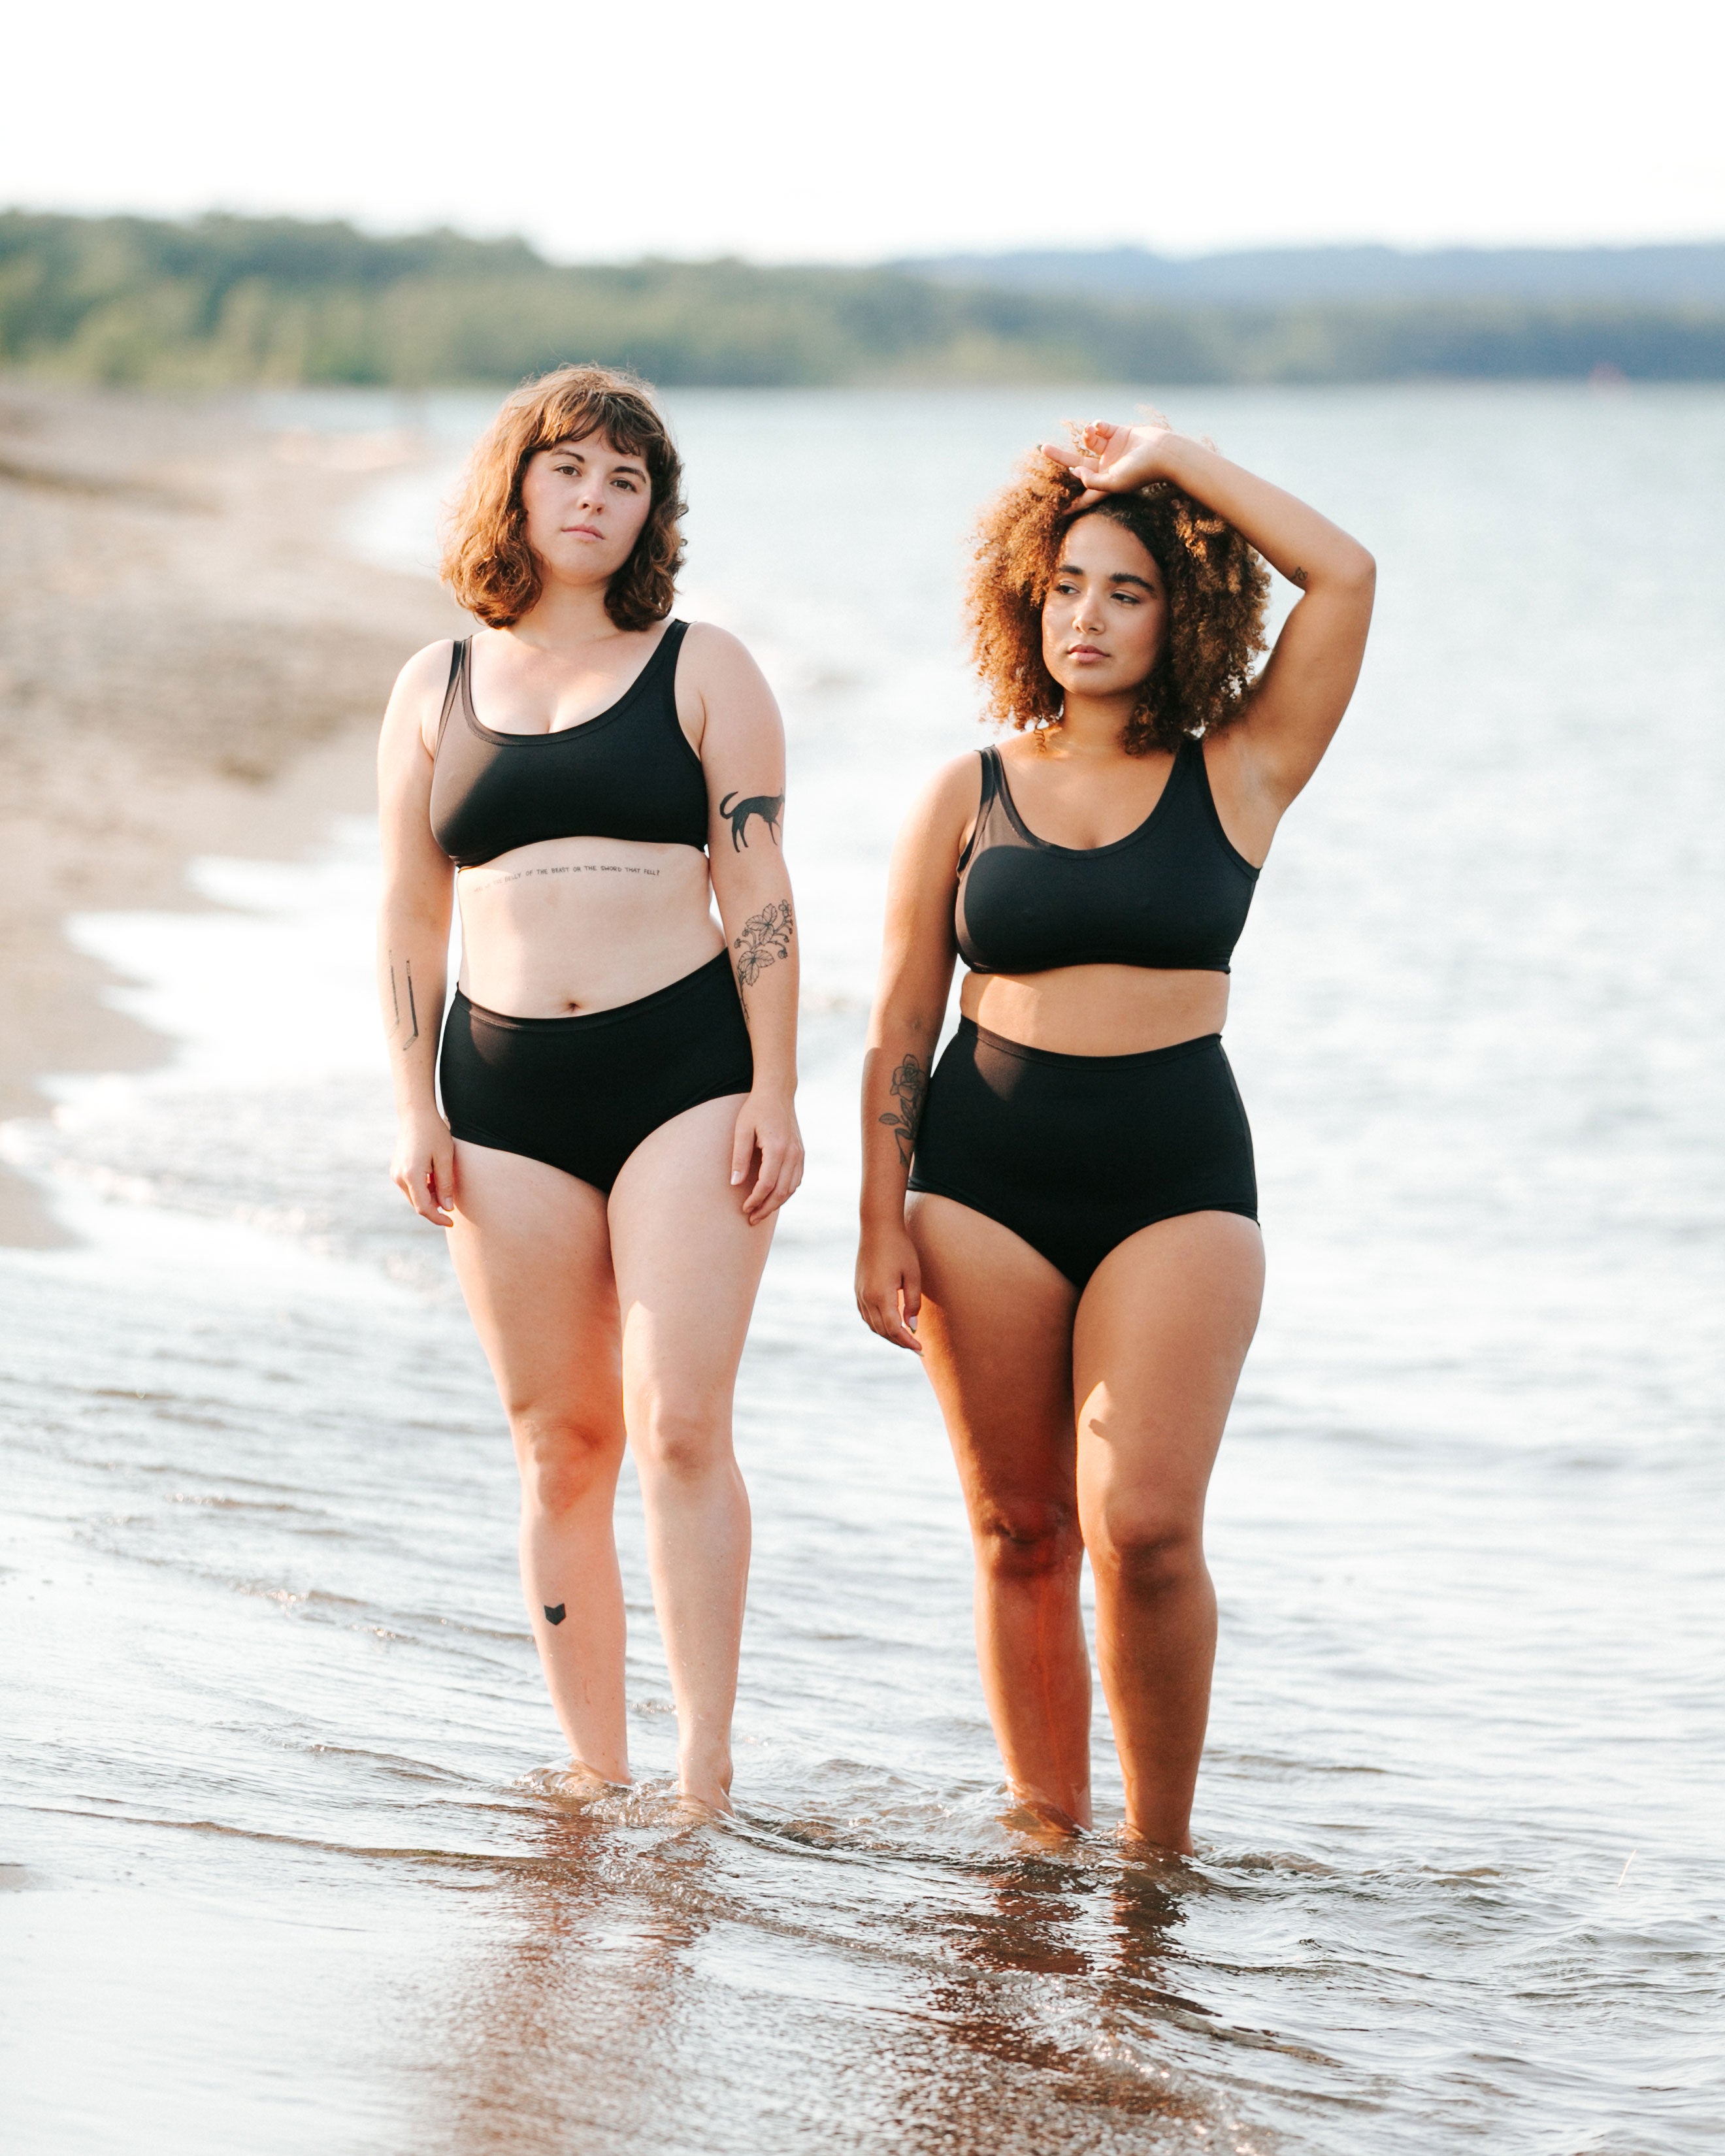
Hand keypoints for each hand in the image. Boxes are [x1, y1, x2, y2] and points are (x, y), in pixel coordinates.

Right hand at [391, 1113, 454, 1226]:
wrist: (416, 1114)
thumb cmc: (434, 1133)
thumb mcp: (445, 1158)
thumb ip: (445, 1185)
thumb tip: (447, 1208)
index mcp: (411, 1175)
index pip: (423, 1208)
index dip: (438, 1218)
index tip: (451, 1221)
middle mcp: (398, 1177)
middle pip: (418, 1204)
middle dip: (435, 1206)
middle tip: (450, 1195)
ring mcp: (395, 1174)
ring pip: (414, 1197)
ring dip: (429, 1197)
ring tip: (442, 1180)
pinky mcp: (396, 1170)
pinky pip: (410, 1187)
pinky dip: (423, 1189)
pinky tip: (434, 1176)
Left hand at [730, 1090, 803, 1224]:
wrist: (777, 1093)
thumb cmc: (756, 1110)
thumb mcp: (741, 1130)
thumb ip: (739, 1158)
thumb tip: (735, 1184)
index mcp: (777, 1148)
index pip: (767, 1184)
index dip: (755, 1200)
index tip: (744, 1208)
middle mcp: (793, 1153)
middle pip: (782, 1191)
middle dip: (766, 1208)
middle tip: (751, 1218)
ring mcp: (800, 1154)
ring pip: (792, 1188)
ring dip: (777, 1203)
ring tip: (761, 1212)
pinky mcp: (801, 1153)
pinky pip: (797, 1180)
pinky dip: (786, 1192)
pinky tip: (774, 1197)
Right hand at [855, 1222, 922, 1352]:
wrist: (877, 1227)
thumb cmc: (899, 1248)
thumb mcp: (913, 1275)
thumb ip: (913, 1303)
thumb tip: (912, 1327)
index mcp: (881, 1295)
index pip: (894, 1329)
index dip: (907, 1342)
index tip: (921, 1349)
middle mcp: (866, 1298)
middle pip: (882, 1331)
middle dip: (899, 1342)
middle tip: (916, 1347)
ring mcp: (860, 1294)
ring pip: (872, 1325)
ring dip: (888, 1335)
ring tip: (905, 1338)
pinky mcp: (858, 1289)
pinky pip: (866, 1315)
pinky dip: (878, 1325)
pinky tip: (890, 1324)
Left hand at [1039, 419, 1177, 511]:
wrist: (1163, 452)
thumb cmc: (1141, 471)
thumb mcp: (1113, 483)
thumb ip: (1092, 482)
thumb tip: (1075, 473)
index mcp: (1105, 482)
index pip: (1084, 494)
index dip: (1072, 502)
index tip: (1058, 510)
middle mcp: (1106, 466)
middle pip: (1077, 463)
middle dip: (1061, 456)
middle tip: (1043, 448)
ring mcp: (1112, 449)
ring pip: (1089, 442)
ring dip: (1086, 435)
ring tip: (1090, 432)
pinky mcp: (1119, 433)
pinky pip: (1101, 427)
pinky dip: (1097, 425)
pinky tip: (1101, 427)